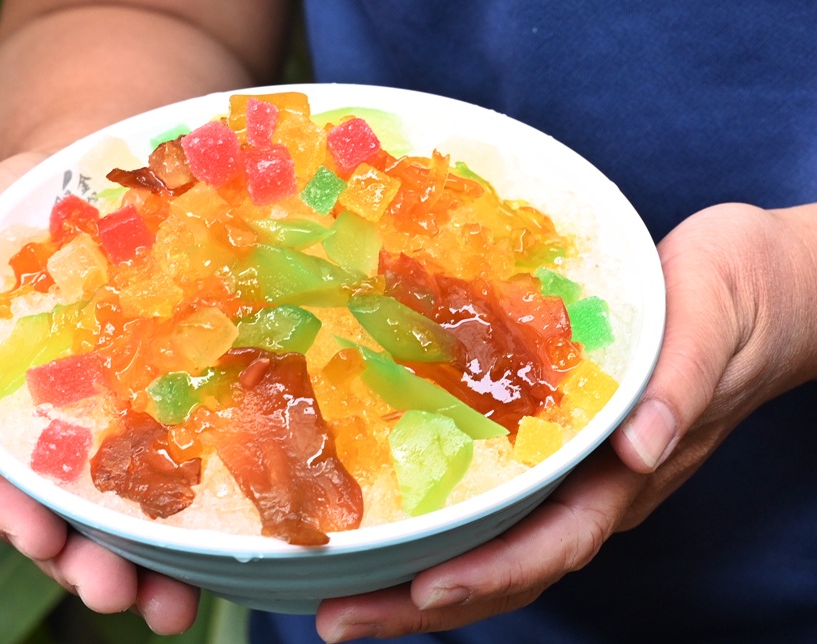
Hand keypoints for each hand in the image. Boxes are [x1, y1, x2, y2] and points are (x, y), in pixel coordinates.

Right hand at [0, 154, 200, 633]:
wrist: (84, 182)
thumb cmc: (4, 221)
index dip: (11, 510)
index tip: (41, 541)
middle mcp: (51, 430)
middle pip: (61, 509)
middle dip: (85, 561)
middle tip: (118, 596)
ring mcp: (112, 423)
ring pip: (123, 506)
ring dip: (146, 560)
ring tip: (174, 605)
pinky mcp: (166, 404)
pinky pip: (181, 460)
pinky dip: (199, 506)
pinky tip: (226, 543)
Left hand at [315, 202, 816, 640]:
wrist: (759, 289)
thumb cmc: (734, 299)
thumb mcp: (708, 330)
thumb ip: (678, 391)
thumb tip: (639, 450)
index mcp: (629, 474)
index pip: (557, 544)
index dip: (492, 574)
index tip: (426, 591)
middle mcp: (594, 488)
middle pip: (508, 568)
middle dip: (425, 603)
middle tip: (341, 618)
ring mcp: (572, 474)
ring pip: (494, 546)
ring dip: (419, 581)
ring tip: (346, 597)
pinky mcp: (552, 445)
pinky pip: (493, 501)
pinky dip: (439, 528)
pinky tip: (388, 528)